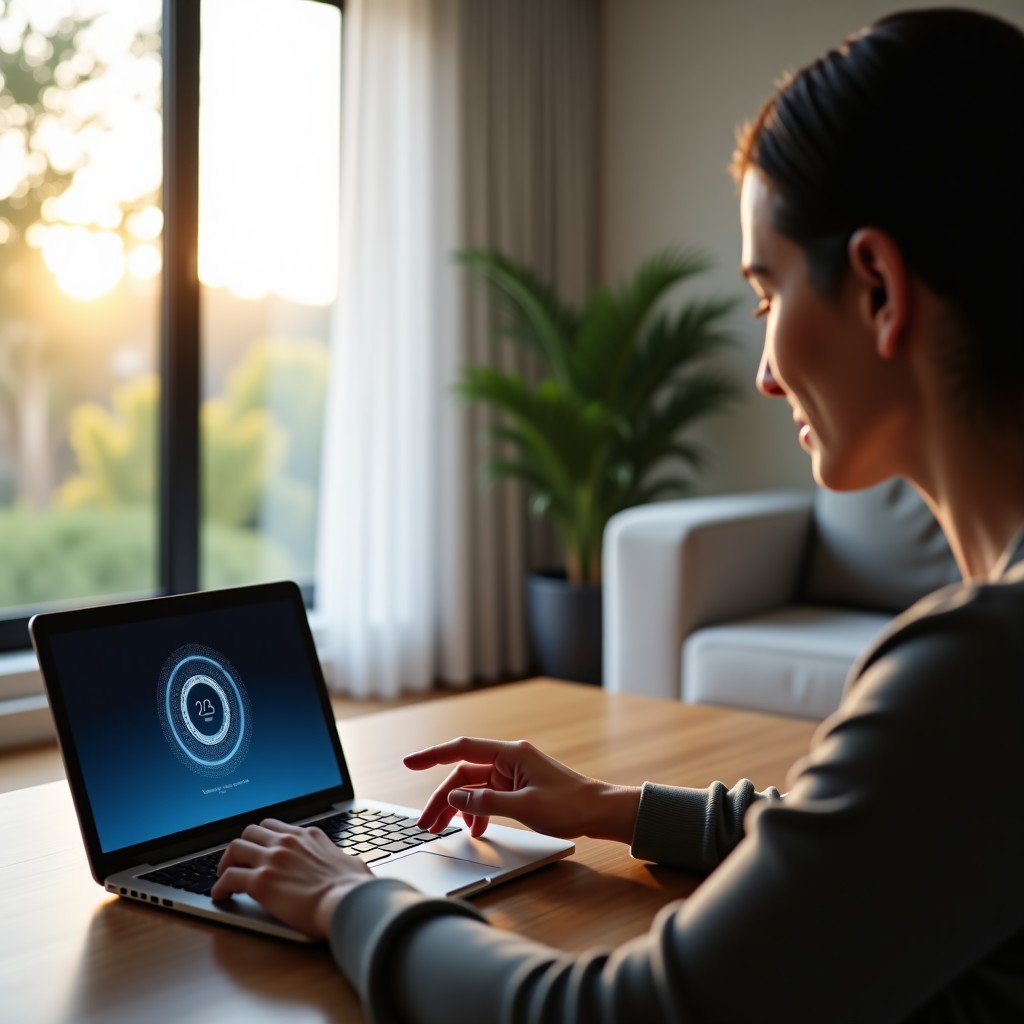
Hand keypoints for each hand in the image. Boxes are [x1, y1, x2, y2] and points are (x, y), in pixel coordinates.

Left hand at [210, 818, 373, 937]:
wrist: (348, 902)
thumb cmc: (354, 888)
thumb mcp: (350, 862)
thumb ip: (341, 860)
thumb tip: (350, 867)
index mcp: (308, 836)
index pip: (276, 826)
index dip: (263, 838)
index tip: (259, 850)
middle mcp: (288, 841)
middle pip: (251, 831)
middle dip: (242, 846)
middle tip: (238, 863)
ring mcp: (272, 859)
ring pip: (235, 847)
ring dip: (227, 862)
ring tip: (225, 877)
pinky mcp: (261, 882)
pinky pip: (229, 878)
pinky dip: (220, 886)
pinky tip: (220, 896)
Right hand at [404, 737, 640, 842]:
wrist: (599, 812)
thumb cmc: (569, 806)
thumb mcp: (524, 807)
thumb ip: (486, 802)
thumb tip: (455, 798)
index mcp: (510, 754)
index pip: (461, 749)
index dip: (432, 755)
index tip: (408, 764)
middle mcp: (508, 759)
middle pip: (463, 774)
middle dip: (443, 799)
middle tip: (426, 824)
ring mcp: (512, 773)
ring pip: (473, 787)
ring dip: (457, 808)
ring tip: (445, 831)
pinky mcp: (517, 787)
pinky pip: (487, 796)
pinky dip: (477, 811)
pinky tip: (475, 829)